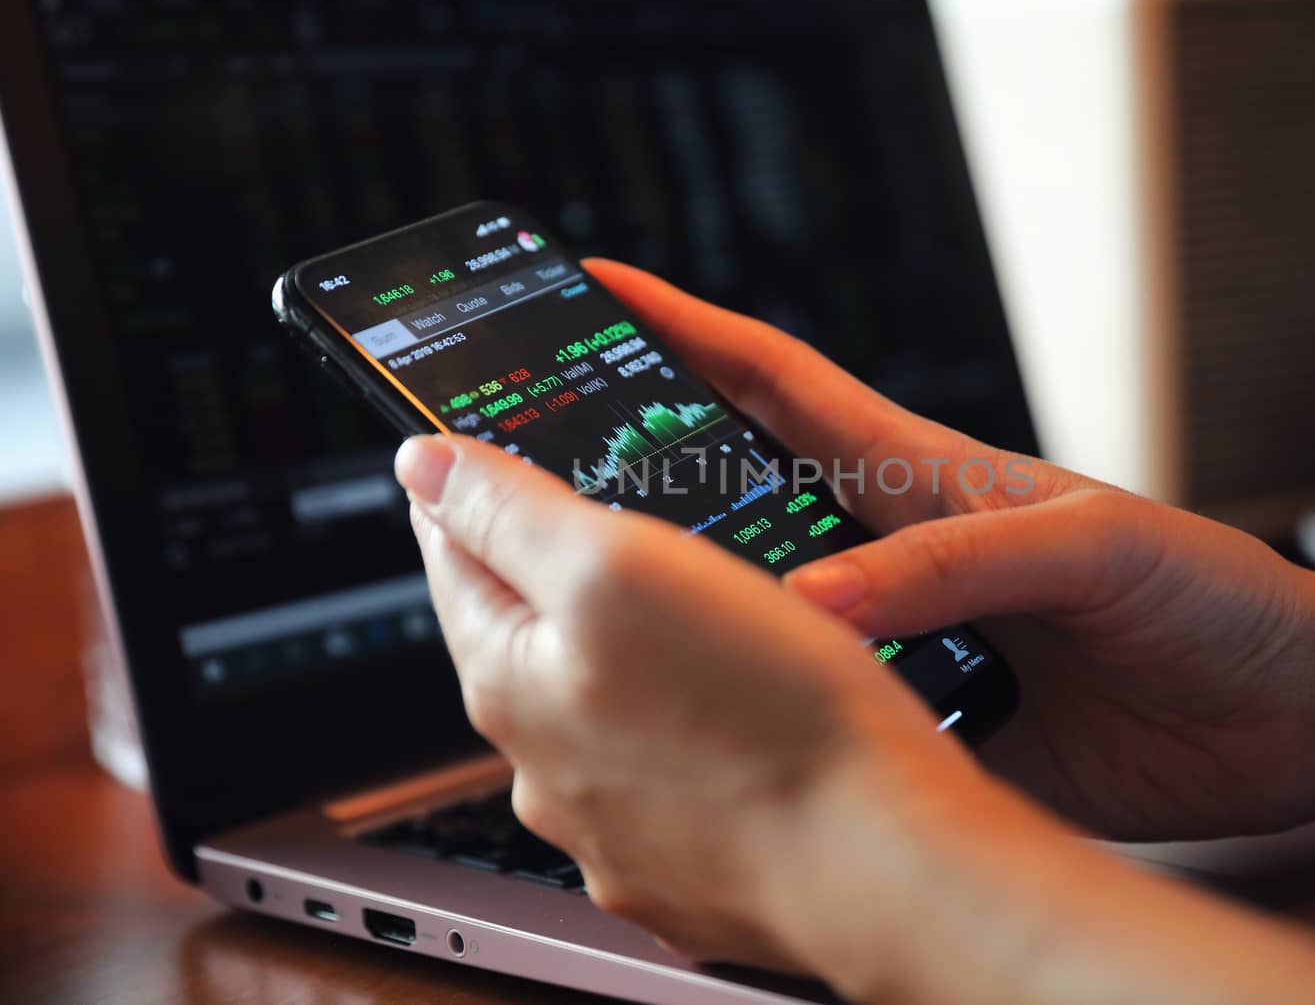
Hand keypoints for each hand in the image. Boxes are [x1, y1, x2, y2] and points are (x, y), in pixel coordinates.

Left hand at [395, 433, 979, 966]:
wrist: (877, 861)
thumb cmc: (763, 713)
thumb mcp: (617, 564)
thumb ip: (508, 512)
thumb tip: (421, 466)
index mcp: (512, 684)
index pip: (455, 559)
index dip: (475, 494)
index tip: (492, 462)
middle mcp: (546, 769)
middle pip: (531, 639)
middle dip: (566, 583)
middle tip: (626, 532)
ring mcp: (615, 830)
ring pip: (604, 713)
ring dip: (634, 667)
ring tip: (706, 629)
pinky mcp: (684, 868)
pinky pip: (667, 781)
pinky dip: (688, 743)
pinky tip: (739, 723)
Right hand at [586, 259, 1314, 841]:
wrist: (1290, 715)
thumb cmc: (1208, 595)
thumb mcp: (1085, 549)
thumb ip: (952, 566)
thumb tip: (816, 604)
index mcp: (924, 482)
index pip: (780, 387)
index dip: (688, 332)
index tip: (599, 291)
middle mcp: (892, 561)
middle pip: (740, 510)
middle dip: (640, 488)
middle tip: (545, 489)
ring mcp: (902, 649)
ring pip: (765, 631)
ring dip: (698, 632)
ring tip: (609, 644)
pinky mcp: (926, 735)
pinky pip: (824, 729)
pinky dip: (772, 735)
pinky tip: (722, 752)